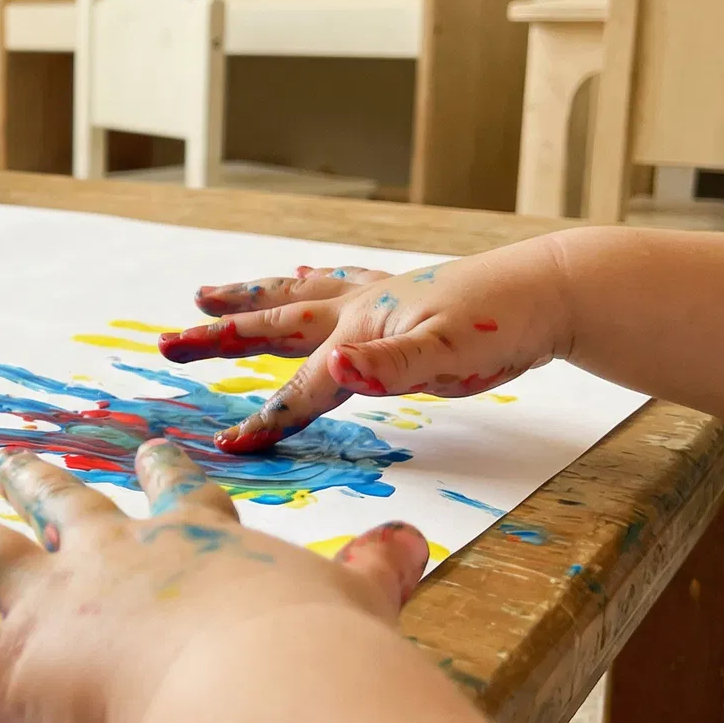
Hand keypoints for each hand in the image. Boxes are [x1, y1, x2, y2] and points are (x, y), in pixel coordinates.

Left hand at [0, 441, 426, 722]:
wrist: (274, 702)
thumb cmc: (323, 666)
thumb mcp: (357, 606)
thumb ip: (373, 573)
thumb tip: (410, 538)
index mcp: (198, 545)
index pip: (173, 494)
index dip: (156, 471)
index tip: (141, 447)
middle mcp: (118, 560)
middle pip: (62, 506)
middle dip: (27, 481)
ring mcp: (57, 607)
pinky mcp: (12, 669)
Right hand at [159, 240, 574, 448]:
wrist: (555, 288)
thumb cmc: (505, 325)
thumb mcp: (451, 355)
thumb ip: (392, 367)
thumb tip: (337, 371)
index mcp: (361, 333)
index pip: (302, 388)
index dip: (266, 420)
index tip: (226, 448)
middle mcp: (358, 312)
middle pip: (274, 324)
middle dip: (221, 338)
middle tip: (168, 343)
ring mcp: (377, 300)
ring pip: (297, 295)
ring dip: (251, 298)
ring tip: (208, 294)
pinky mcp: (400, 296)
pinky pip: (336, 284)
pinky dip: (308, 280)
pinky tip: (300, 274)